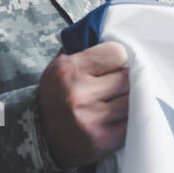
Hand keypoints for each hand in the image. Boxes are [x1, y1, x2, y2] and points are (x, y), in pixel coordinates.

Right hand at [37, 42, 129, 169]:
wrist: (41, 136)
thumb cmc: (57, 95)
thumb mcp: (60, 66)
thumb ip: (84, 48)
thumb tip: (114, 31)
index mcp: (67, 70)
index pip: (117, 53)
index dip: (117, 58)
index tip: (113, 65)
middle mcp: (77, 95)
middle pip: (128, 78)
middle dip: (126, 80)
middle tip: (117, 84)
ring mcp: (90, 120)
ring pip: (133, 101)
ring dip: (131, 100)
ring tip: (118, 100)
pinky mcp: (102, 141)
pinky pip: (132, 123)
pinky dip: (130, 120)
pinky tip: (118, 118)